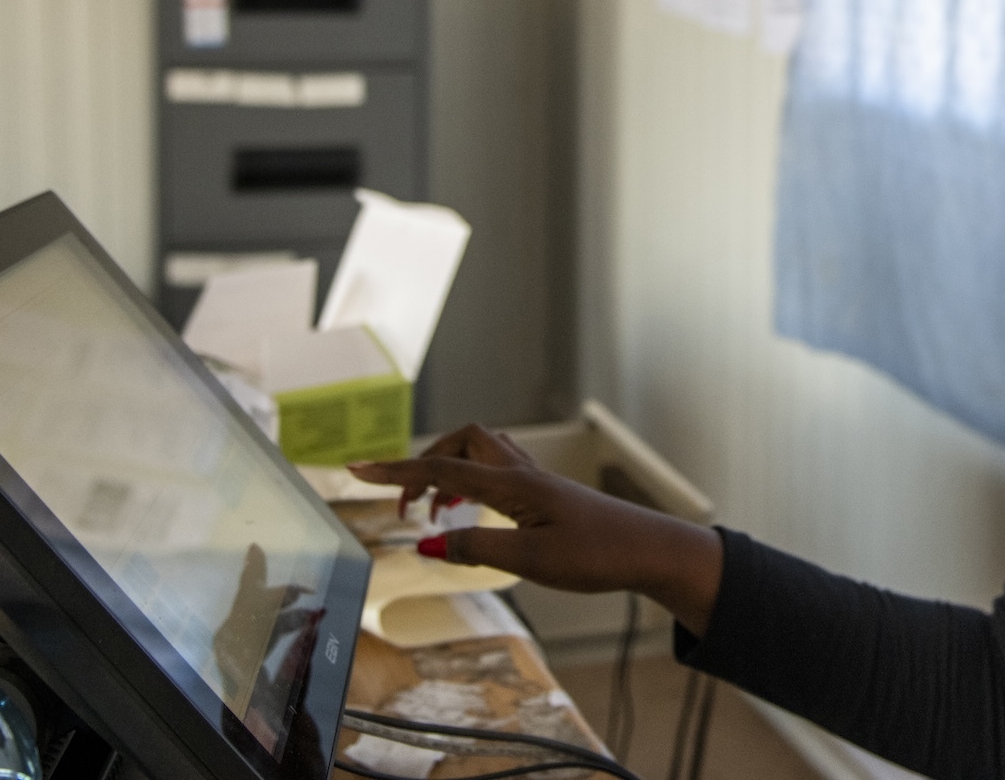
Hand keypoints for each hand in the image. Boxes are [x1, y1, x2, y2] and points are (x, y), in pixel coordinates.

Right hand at [347, 425, 722, 634]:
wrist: (649, 549)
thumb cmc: (597, 555)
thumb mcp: (531, 560)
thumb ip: (477, 548)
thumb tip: (428, 543)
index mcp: (512, 485)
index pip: (441, 468)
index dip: (395, 471)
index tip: (355, 469)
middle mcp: (522, 473)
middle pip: (460, 444)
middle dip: (424, 465)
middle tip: (408, 506)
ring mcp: (536, 481)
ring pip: (480, 455)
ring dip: (449, 474)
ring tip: (435, 513)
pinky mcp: (547, 494)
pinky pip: (497, 472)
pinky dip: (473, 485)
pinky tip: (474, 517)